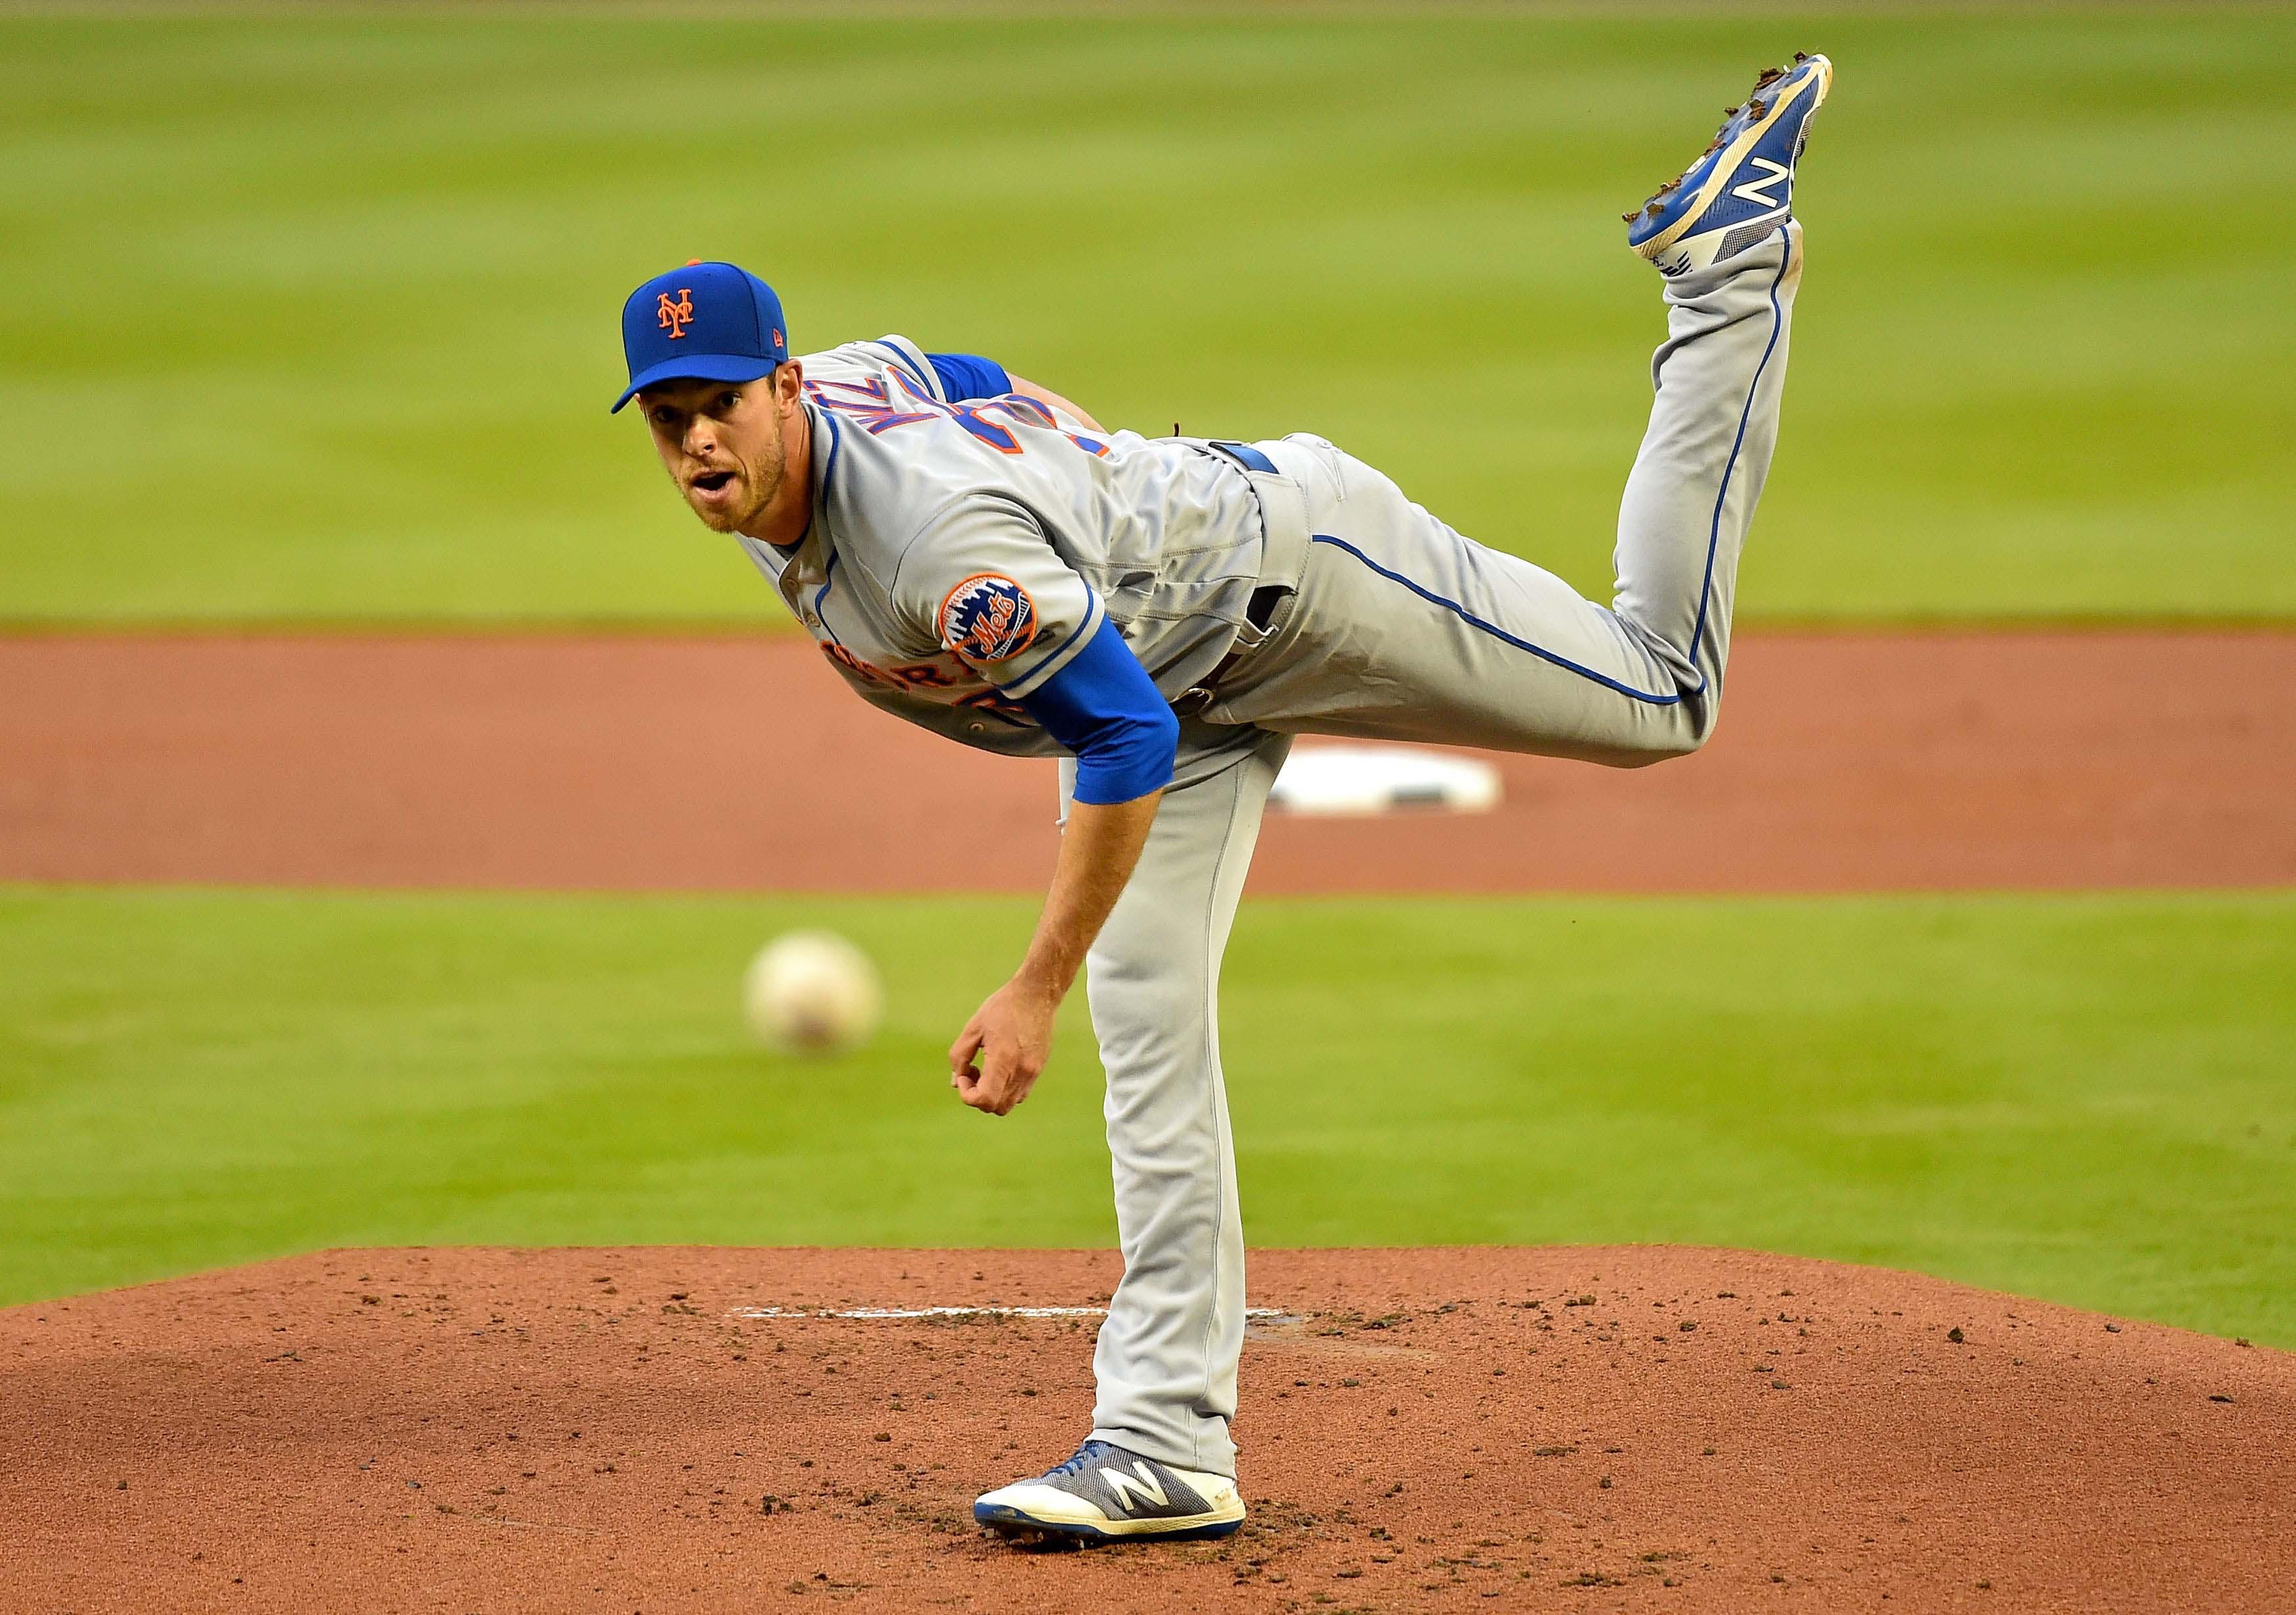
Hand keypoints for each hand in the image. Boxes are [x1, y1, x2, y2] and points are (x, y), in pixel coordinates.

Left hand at [949, 975, 1059, 1115]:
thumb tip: (956, 1084)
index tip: (964, 1074)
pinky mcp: (1038, 1069)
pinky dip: (1005, 1090)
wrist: (1036, 994)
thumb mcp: (973, 1028)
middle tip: (972, 1072)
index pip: (985, 1100)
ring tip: (985, 1069)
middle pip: (996, 1107)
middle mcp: (1022, 1070)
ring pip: (1008, 1104)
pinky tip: (1000, 1067)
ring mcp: (1033, 1072)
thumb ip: (959, 1057)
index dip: (968, 1095)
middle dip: (978, 1096)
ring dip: (992, 1095)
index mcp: (1004, 1059)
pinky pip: (1020, 1094)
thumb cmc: (1002, 1007)